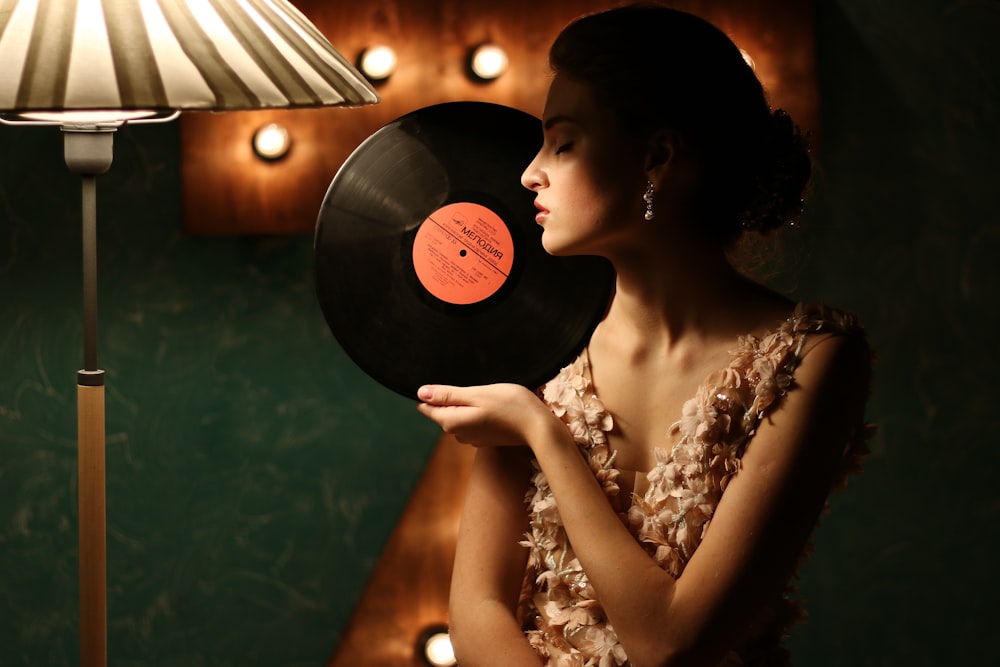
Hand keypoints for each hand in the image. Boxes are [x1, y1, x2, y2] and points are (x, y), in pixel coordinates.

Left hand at [416, 383, 555, 447]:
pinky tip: (491, 405)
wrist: (539, 428)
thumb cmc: (510, 405)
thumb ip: (447, 395)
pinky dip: (477, 412)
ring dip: (465, 404)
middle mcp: (459, 434)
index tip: (447, 384)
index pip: (427, 408)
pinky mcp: (485, 438)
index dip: (432, 393)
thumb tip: (421, 393)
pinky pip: (472, 422)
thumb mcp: (477, 394)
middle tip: (471, 385)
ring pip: (459, 416)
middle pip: (444, 412)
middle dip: (450, 398)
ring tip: (482, 394)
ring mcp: (473, 438)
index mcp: (452, 422)